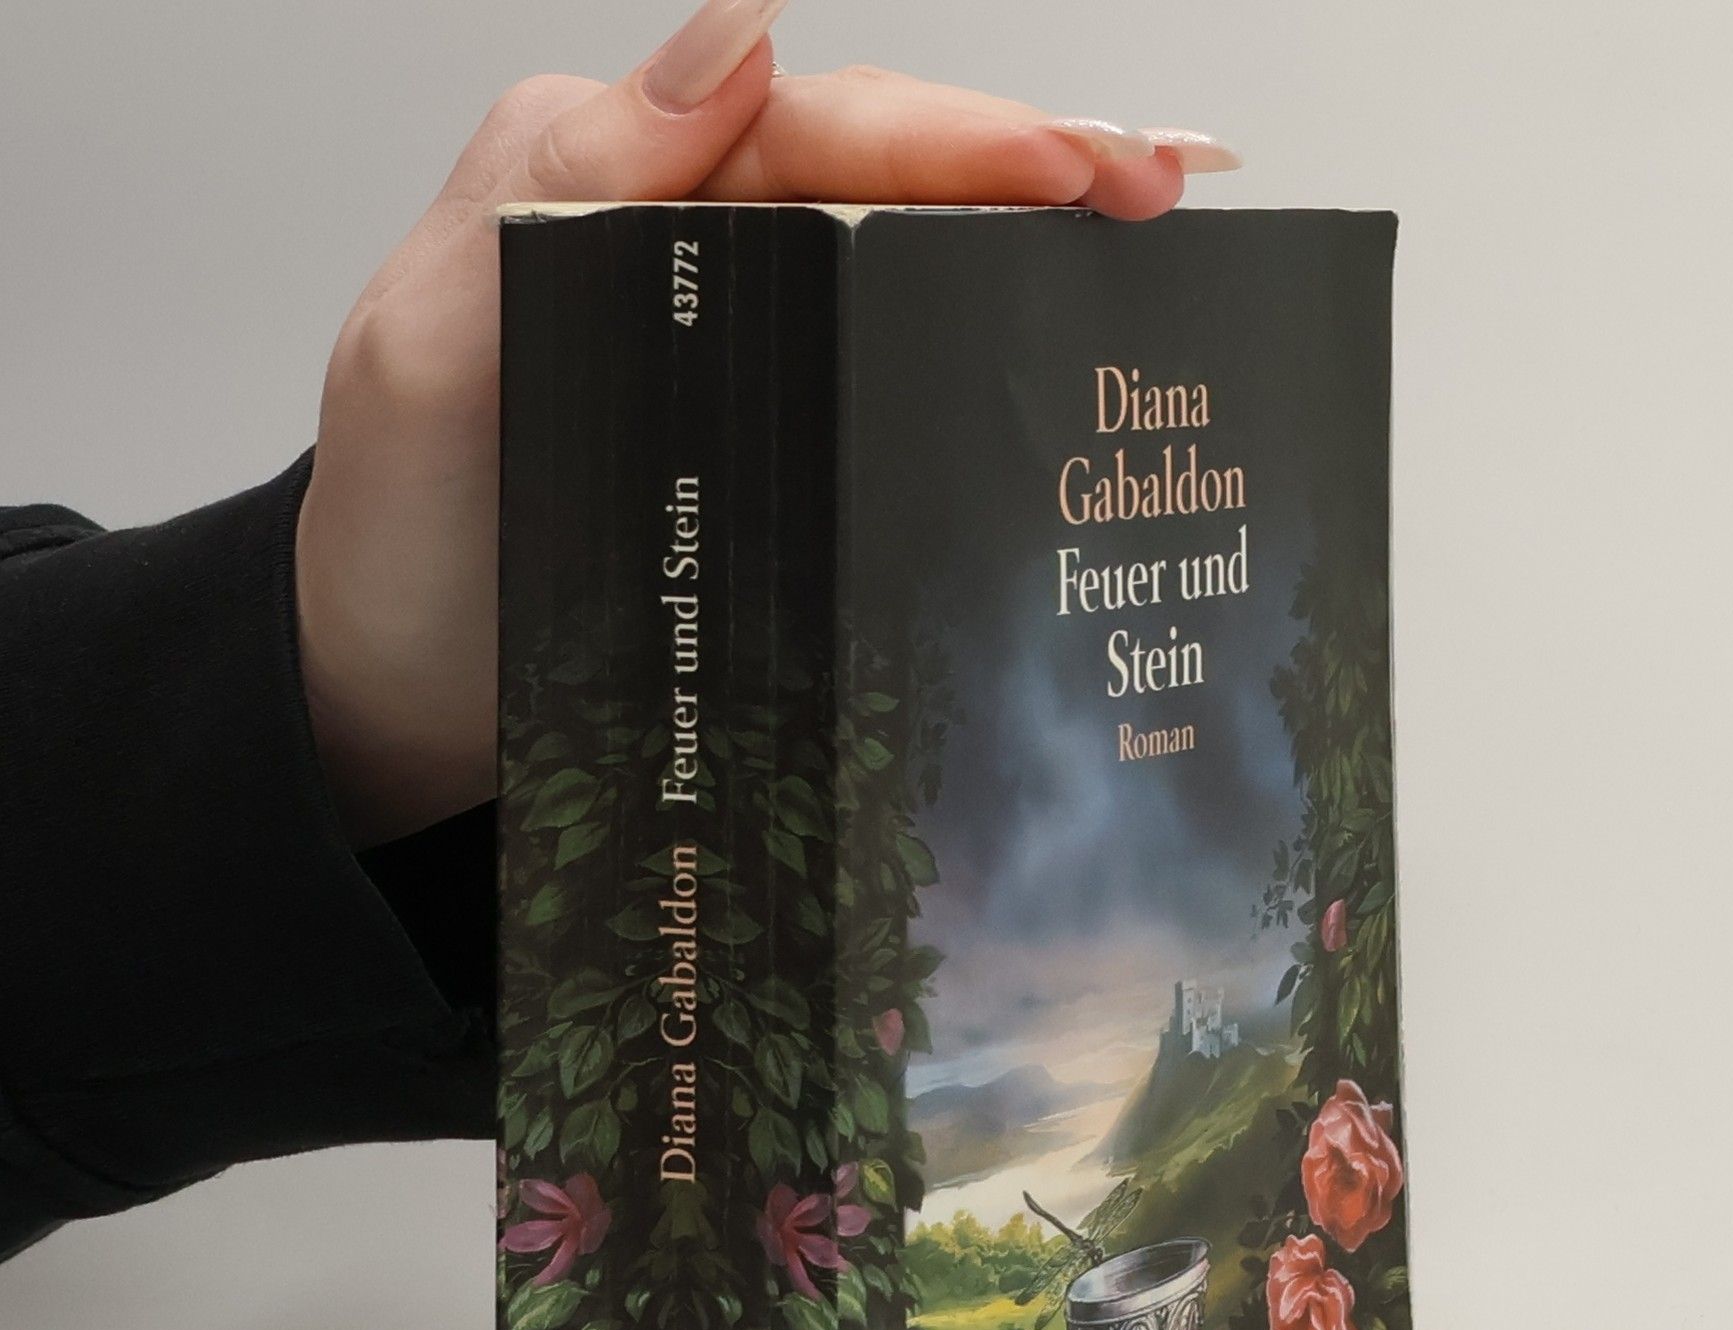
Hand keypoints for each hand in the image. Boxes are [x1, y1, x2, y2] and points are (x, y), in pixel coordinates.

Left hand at [295, 0, 1238, 845]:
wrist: (399, 694)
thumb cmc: (401, 533)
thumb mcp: (438, 344)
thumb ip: (568, 183)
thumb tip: (741, 31)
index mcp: (614, 181)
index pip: (814, 132)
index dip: (958, 140)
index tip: (1084, 171)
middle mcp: (684, 238)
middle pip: (884, 176)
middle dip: (1033, 171)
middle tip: (1166, 197)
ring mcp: (733, 339)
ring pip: (900, 258)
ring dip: (1028, 253)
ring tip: (1152, 258)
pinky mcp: (758, 432)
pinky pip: (879, 361)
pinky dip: (975, 351)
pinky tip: (1054, 368)